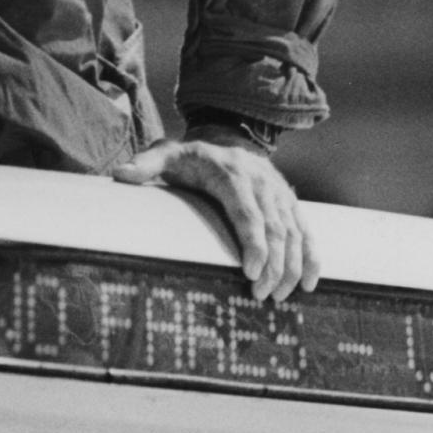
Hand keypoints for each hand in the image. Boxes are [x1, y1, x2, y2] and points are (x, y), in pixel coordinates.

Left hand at [111, 133, 319, 300]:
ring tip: (279, 297)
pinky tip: (310, 284)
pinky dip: (312, 258)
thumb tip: (120, 174)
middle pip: (276, 230)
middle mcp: (262, 184)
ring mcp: (280, 195)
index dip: (254, 243)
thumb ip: (145, 163)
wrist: (227, 135)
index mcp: (232, 175)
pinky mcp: (291, 203)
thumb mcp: (166, 152)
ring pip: (295, 234)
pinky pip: (307, 232)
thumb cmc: (191, 155)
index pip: (248, 213)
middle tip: (261, 296)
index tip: (250, 272)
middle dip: (274, 266)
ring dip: (292, 268)